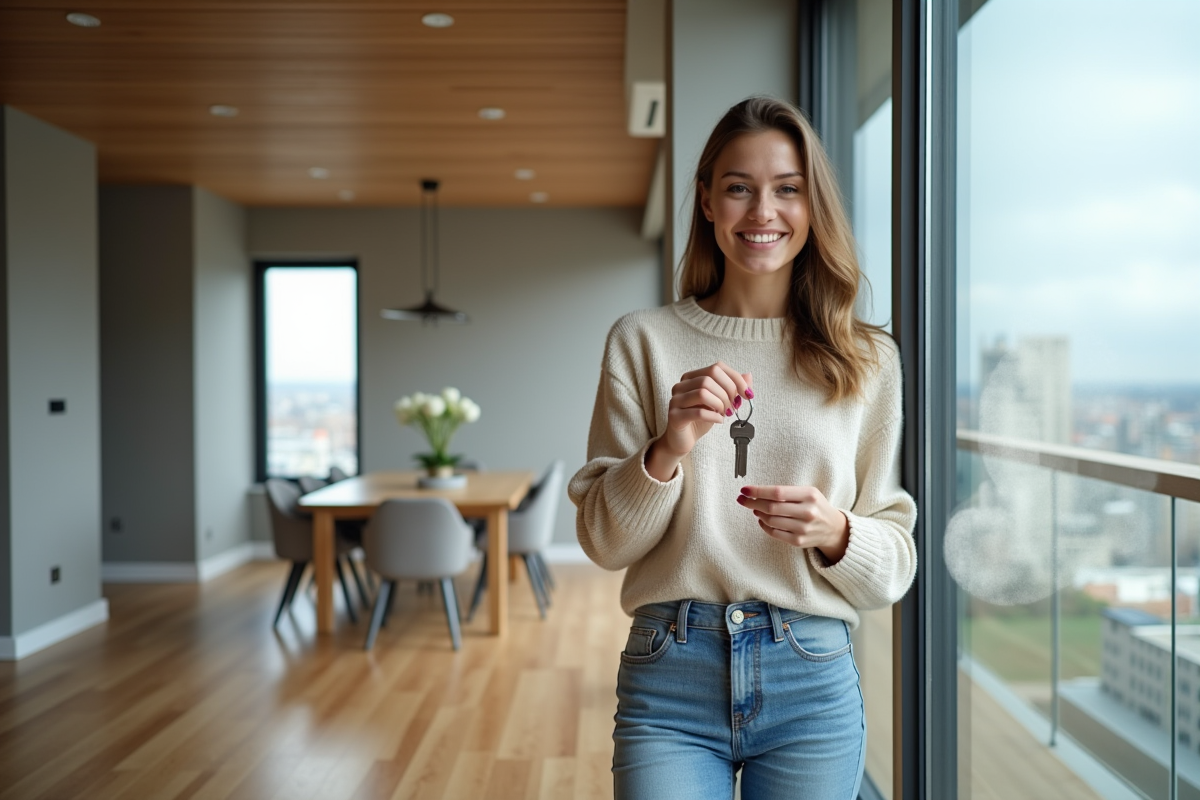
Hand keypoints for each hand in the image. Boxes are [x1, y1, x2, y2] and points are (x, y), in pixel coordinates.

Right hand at [645, 362, 751, 481]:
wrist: (682, 440)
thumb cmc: (700, 419)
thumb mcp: (719, 401)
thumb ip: (732, 388)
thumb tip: (748, 376)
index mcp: (691, 377)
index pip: (716, 368)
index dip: (735, 379)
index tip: (747, 394)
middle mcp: (681, 386)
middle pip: (709, 379)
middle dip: (727, 393)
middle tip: (733, 407)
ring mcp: (676, 400)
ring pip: (702, 393)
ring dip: (720, 404)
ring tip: (724, 413)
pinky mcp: (675, 416)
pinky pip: (698, 412)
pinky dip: (713, 416)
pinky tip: (719, 420)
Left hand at [736, 485, 849, 563]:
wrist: (833, 528)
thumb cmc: (815, 506)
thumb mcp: (807, 493)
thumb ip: (786, 492)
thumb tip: (756, 493)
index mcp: (809, 495)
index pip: (777, 492)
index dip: (758, 491)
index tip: (744, 490)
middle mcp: (808, 512)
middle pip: (771, 507)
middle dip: (752, 503)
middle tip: (742, 499)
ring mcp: (803, 528)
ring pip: (771, 520)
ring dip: (758, 514)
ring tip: (755, 509)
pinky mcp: (799, 541)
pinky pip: (774, 533)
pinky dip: (764, 526)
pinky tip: (762, 520)